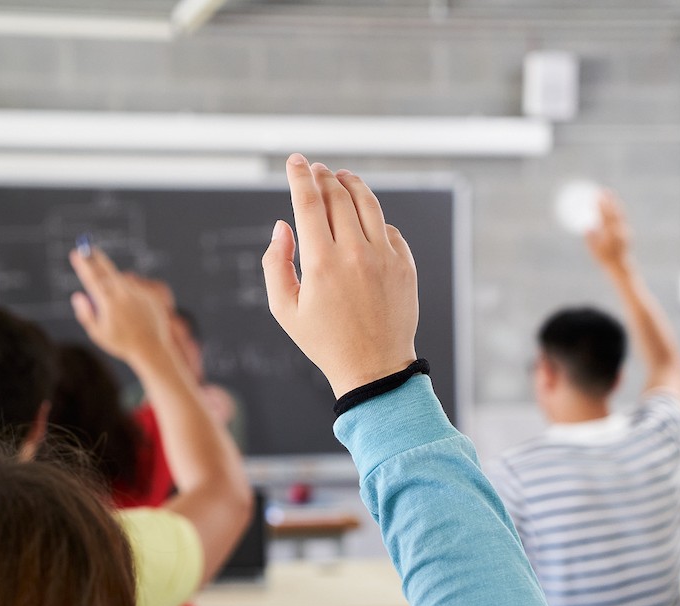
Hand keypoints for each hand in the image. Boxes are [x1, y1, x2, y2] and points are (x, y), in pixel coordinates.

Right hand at [69, 248, 172, 366]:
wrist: (152, 349)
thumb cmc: (121, 343)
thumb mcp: (97, 333)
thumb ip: (85, 313)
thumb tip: (78, 294)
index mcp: (108, 303)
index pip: (92, 278)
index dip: (83, 264)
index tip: (76, 253)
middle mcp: (123, 294)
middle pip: (106, 269)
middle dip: (95, 257)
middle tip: (87, 248)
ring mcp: (138, 292)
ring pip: (122, 280)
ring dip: (115, 285)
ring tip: (120, 310)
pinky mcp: (150, 293)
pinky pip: (135, 288)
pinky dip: (130, 294)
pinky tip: (134, 312)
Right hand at [262, 154, 418, 397]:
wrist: (374, 369)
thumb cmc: (325, 342)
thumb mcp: (284, 309)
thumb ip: (275, 263)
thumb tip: (282, 226)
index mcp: (321, 263)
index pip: (308, 202)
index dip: (299, 176)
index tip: (295, 161)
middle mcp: (355, 253)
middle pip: (338, 196)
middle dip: (323, 176)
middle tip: (315, 169)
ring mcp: (384, 257)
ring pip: (368, 203)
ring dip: (351, 185)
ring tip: (341, 177)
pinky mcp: (404, 265)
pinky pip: (388, 228)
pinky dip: (373, 217)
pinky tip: (363, 218)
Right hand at [585, 191, 631, 269]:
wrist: (620, 264)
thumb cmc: (604, 258)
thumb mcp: (594, 250)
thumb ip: (591, 238)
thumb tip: (586, 226)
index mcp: (610, 234)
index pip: (605, 217)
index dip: (600, 207)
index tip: (595, 198)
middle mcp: (619, 230)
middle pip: (613, 212)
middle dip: (608, 201)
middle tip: (602, 190)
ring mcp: (624, 230)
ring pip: (619, 213)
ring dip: (613, 202)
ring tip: (609, 192)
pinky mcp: (625, 230)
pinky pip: (621, 216)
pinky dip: (617, 209)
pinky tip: (614, 203)